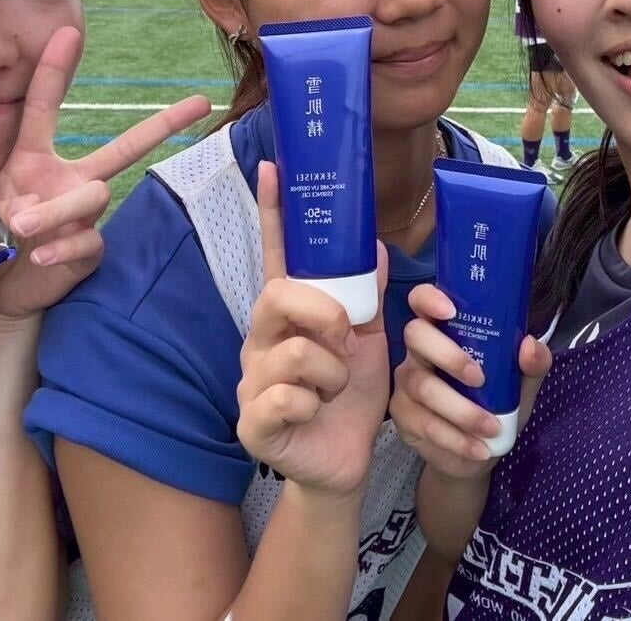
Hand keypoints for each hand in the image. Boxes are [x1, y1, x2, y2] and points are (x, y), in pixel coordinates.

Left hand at [0, 26, 210, 325]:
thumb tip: (20, 205)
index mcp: (33, 159)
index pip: (44, 107)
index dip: (55, 69)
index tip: (68, 31)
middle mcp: (67, 181)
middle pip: (123, 148)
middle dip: (164, 124)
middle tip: (199, 103)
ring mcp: (83, 216)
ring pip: (93, 195)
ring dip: (55, 208)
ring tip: (19, 224)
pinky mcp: (87, 251)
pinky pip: (88, 239)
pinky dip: (60, 246)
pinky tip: (36, 256)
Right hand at [235, 161, 390, 495]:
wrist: (345, 462)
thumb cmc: (351, 397)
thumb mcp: (370, 341)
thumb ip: (368, 297)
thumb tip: (378, 245)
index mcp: (290, 315)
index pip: (276, 256)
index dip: (274, 214)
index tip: (273, 168)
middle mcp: (262, 340)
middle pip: (278, 296)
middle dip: (324, 314)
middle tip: (347, 340)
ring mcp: (252, 381)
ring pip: (293, 352)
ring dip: (332, 373)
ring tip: (336, 388)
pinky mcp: (253, 422)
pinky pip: (285, 398)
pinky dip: (315, 404)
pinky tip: (315, 415)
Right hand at [389, 284, 550, 480]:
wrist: (480, 452)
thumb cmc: (497, 405)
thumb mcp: (521, 385)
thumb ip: (532, 365)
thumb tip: (530, 345)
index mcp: (444, 331)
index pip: (422, 300)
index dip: (429, 298)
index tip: (451, 309)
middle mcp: (419, 352)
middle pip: (416, 335)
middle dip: (448, 355)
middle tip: (480, 378)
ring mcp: (406, 383)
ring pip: (423, 386)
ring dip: (461, 409)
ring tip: (491, 427)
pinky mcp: (403, 417)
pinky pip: (425, 423)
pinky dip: (456, 438)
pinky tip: (479, 448)